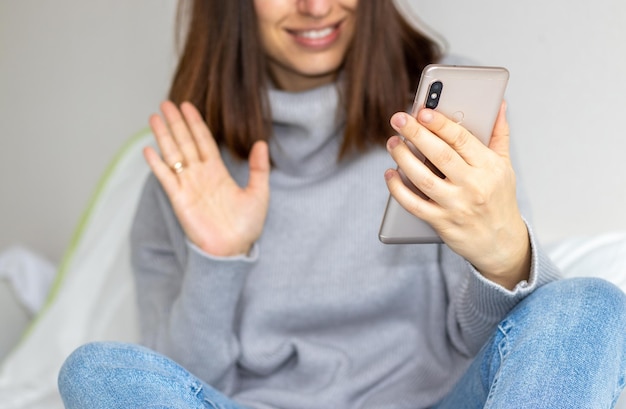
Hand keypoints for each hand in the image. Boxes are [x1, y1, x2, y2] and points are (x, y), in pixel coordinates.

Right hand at [144, 101, 269, 256]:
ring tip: (154, 117)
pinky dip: (157, 164)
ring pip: (173, 155)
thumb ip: (259, 168)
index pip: (204, 141)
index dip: (195, 123)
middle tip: (166, 102)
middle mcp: (200, 175)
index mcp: (218, 172)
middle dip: (176, 122)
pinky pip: (166, 178)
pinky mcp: (179, 200)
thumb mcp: (259, 193)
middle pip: (185, 142)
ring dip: (164, 136)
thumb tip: (262, 143)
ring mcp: (188, 186)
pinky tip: (149, 149)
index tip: (188, 105)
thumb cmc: (247, 225)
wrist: (233, 250)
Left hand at [384, 103, 529, 289]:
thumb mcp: (505, 167)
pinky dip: (398, 189)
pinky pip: (414, 204)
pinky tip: (390, 174)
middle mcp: (473, 186)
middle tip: (398, 119)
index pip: (462, 139)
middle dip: (416, 134)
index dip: (440, 124)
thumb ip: (499, 135)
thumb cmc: (499, 200)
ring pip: (423, 178)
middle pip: (440, 155)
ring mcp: (456, 206)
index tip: (423, 111)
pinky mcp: (442, 223)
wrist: (501, 244)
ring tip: (392, 142)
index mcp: (489, 168)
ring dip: (403, 158)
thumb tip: (499, 105)